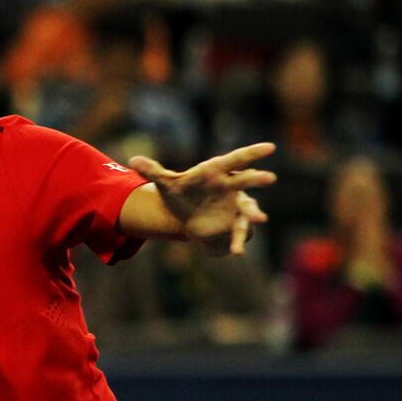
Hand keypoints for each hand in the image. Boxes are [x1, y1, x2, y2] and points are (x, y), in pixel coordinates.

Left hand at [130, 142, 275, 255]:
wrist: (189, 215)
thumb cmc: (182, 193)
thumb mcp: (167, 183)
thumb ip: (152, 171)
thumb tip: (131, 161)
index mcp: (216, 171)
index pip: (235, 159)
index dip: (252, 153)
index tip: (270, 148)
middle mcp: (230, 186)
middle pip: (245, 181)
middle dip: (256, 180)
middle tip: (270, 178)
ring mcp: (235, 205)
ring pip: (247, 209)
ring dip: (253, 214)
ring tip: (260, 219)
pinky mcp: (232, 224)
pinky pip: (238, 232)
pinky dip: (237, 241)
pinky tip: (237, 252)